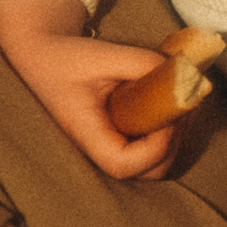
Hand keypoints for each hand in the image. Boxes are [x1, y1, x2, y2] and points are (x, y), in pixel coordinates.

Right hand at [0, 0, 177, 178]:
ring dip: (175, 137)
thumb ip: (141, 63)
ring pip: (154, 163)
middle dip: (172, 144)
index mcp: (86, 133)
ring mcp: (111, 146)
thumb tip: (183, 74)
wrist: (43, 56)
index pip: (123, 164)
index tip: (169, 116)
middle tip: (180, 107)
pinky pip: (151, 147)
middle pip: (147, 172)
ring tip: (178, 101)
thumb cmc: (66, 57)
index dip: (155, 147)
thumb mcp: (103, 54)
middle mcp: (99, 148)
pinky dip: (168, 130)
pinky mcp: (120, 137)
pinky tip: (169, 102)